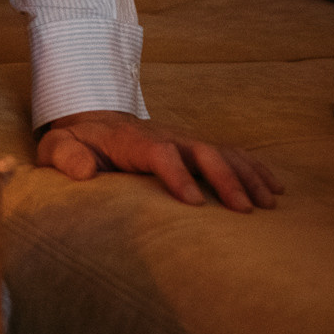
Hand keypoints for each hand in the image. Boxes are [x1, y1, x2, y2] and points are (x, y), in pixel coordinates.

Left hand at [37, 110, 283, 211]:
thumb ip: (66, 157)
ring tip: (268, 204)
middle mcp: (165, 136)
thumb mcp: (57, 148)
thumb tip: (83, 171)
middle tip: (244, 210)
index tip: (193, 204)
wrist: (93, 123)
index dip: (176, 175)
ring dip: (247, 175)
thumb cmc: (77, 144)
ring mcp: (184, 139)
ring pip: (222, 151)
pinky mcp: (195, 147)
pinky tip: (277, 188)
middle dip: (224, 178)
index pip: (159, 152)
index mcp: (132, 140)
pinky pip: (232, 152)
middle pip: (200, 150)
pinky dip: (256, 168)